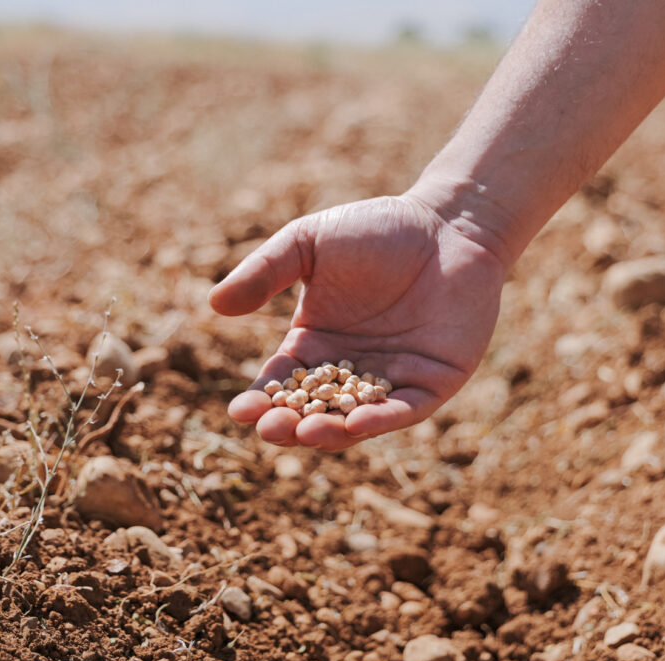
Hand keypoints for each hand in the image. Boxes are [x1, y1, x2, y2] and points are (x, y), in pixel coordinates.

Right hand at [208, 192, 506, 449]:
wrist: (449, 223)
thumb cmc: (378, 228)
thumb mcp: (310, 243)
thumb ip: (265, 272)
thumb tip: (215, 305)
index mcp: (315, 344)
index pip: (281, 385)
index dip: (260, 401)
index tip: (240, 411)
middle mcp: (350, 370)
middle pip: (313, 412)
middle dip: (290, 425)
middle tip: (272, 429)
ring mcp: (391, 380)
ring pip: (356, 420)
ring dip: (332, 432)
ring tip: (309, 432)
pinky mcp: (433, 383)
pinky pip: (404, 410)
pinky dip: (382, 420)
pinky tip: (360, 422)